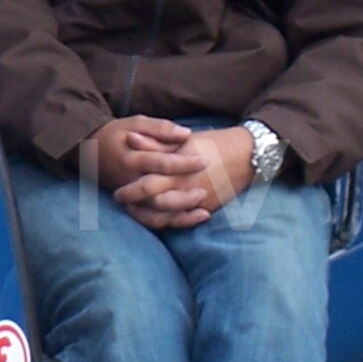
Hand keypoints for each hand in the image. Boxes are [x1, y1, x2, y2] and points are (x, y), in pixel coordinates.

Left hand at [85, 122, 256, 229]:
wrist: (246, 155)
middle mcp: (185, 187)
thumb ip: (154, 144)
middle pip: (153, 203)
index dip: (129, 190)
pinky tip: (159, 219)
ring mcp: (196, 200)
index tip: (116, 192)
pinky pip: (184, 222)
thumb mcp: (182, 141)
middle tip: (121, 203)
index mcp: (177, 168)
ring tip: (136, 212)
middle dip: (134, 205)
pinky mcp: (207, 207)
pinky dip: (169, 223)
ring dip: (147, 217)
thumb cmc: (212, 143)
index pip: (146, 184)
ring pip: (166, 217)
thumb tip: (129, 138)